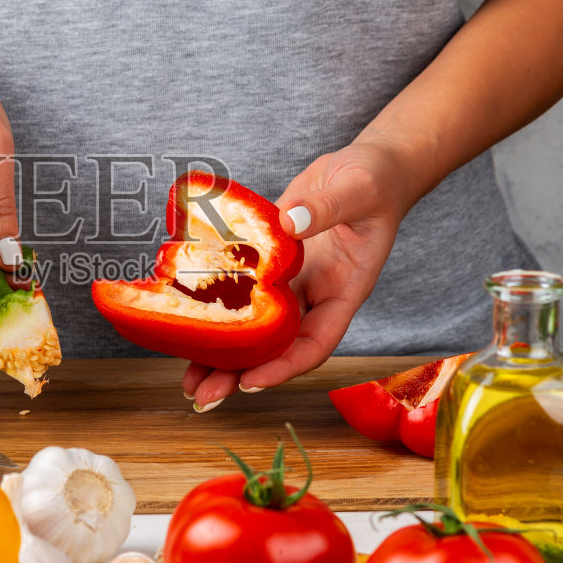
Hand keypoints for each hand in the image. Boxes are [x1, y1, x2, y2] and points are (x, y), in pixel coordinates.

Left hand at [182, 138, 418, 408]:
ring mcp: (291, 280)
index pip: (314, 343)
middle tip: (203, 397)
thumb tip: (290, 224)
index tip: (250, 383)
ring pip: (253, 325)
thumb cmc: (377, 180)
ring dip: (221, 352)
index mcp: (343, 291)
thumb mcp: (359, 190)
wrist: (370, 164)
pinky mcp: (269, 259)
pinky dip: (216, 304)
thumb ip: (326, 208)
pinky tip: (186, 316)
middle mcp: (314, 294)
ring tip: (188, 380)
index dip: (283, 367)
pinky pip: (240, 288)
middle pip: (276, 347)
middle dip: (240, 374)